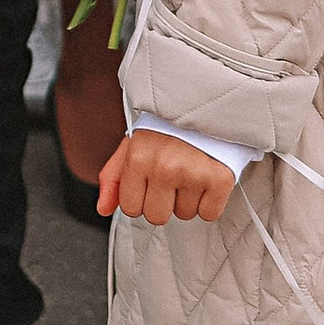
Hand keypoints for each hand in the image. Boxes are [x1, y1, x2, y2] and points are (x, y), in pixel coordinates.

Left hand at [97, 128, 237, 224]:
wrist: (206, 107)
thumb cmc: (166, 128)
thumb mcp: (132, 144)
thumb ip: (113, 177)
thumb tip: (103, 208)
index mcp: (138, 157)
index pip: (130, 208)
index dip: (139, 199)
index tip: (148, 183)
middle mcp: (164, 167)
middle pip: (157, 217)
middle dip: (162, 202)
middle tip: (170, 178)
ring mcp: (193, 174)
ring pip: (185, 215)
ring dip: (187, 199)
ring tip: (189, 172)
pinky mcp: (220, 179)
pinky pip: (209, 213)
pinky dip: (209, 202)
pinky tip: (205, 179)